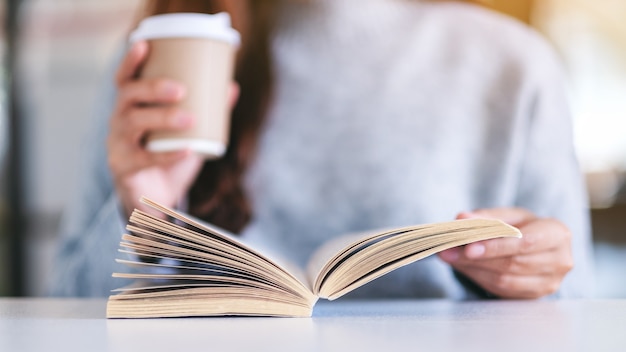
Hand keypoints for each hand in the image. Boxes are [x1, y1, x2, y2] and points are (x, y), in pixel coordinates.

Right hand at [107, 41, 238, 216]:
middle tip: (181, 89)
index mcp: (131, 107)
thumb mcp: (190, 132)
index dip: (130, 61)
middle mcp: (119, 121)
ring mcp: (117, 144)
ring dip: (162, 118)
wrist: (156, 199)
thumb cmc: (169, 157)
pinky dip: (168, 154)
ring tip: (190, 119)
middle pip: (127, 96)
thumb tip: (232, 86)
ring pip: (132, 123)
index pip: (124, 79)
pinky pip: (144, 159)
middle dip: (153, 88)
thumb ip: (209, 111)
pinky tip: (188, 149)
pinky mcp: (124, 168)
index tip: (145, 45)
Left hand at [438, 208, 572, 298]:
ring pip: (505, 280)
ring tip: (450, 257)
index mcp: (557, 234)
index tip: (468, 247)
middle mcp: (560, 261)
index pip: (525, 243)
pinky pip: (502, 290)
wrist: (539, 245)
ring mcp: (550, 282)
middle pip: (513, 263)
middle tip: (447, 251)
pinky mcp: (535, 296)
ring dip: (473, 269)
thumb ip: (486, 216)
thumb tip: (461, 218)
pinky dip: (479, 278)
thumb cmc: (524, 226)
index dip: (496, 246)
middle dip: (476, 258)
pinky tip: (463, 267)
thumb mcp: (508, 215)